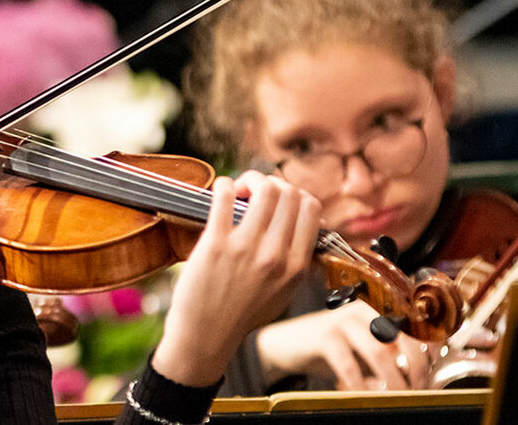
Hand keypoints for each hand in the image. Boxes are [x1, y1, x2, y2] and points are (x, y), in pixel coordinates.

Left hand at [153, 172, 320, 386]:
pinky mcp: (215, 244)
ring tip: (238, 192)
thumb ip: (299, 262)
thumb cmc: (242, 315)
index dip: (295, 195)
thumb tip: (309, 230)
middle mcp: (276, 255)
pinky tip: (220, 192)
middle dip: (272, 183)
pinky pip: (224, 196)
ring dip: (250, 180)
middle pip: (289, 192)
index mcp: (296, 265)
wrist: (206, 337)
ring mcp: (246, 248)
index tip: (279, 201)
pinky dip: (223, 185)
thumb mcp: (285, 293)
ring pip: (263, 188)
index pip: (311, 207)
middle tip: (254, 193)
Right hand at [254, 300, 433, 389]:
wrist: (285, 345)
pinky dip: (360, 386)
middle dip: (418, 369)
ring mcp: (343, 321)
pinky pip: (349, 366)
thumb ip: (392, 356)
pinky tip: (362, 397)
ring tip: (396, 398)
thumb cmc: (331, 349)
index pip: (419, 322)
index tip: (436, 369)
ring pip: (380, 353)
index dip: (433, 346)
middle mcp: (365, 308)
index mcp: (379, 307)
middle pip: (406, 337)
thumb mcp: (366, 350)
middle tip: (419, 390)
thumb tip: (422, 376)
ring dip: (393, 381)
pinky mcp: (324, 336)